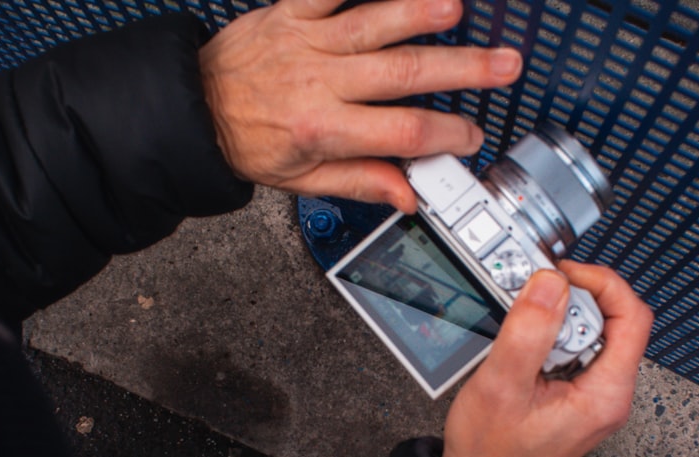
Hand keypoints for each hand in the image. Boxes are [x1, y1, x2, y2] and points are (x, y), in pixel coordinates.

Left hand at [198, 0, 522, 212]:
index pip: (402, 134)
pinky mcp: (291, 12)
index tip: (472, 135)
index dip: (446, 136)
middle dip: (460, 70)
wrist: (193, 109)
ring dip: (418, 13)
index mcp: (325, 129)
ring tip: (457, 9)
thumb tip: (407, 195)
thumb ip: (360, 182)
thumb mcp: (302, 181)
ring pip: (373, 23)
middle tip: (505, 64)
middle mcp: (320, 82)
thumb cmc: (248, 144)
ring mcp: (307, 41)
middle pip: (403, 74)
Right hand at [442, 261, 653, 456]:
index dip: (601, 284)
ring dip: (555, 319)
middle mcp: (608, 395)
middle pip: (612, 320)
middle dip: (570, 301)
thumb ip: (527, 333)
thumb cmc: (491, 453)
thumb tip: (549, 284)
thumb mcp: (500, 387)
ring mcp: (592, 395)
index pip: (632, 317)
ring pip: (589, 332)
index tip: (563, 275)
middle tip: (531, 299)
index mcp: (606, 395)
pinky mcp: (575, 393)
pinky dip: (547, 336)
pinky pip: (572, 349)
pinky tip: (522, 344)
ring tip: (521, 327)